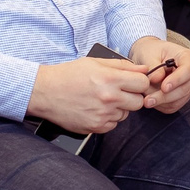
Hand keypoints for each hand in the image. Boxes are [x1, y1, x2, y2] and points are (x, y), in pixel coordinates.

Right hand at [26, 56, 153, 135]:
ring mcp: (103, 114)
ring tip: (102, 100)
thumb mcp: (95, 62)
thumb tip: (144, 69)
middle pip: (138, 102)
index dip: (139, 82)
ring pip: (125, 114)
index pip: (143, 83)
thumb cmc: (68, 75)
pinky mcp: (96, 127)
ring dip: (119, 108)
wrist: (45, 92)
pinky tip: (95, 109)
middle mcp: (109, 98)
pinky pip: (113, 125)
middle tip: (118, 92)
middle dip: (132, 96)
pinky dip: (108, 118)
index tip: (132, 82)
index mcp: (110, 79)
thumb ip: (122, 65)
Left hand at [127, 35, 189, 115]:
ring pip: (178, 100)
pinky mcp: (181, 98)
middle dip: (165, 96)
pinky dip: (160, 105)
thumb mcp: (149, 53)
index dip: (177, 80)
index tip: (164, 87)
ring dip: (160, 102)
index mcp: (189, 58)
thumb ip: (153, 65)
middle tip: (148, 100)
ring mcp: (189, 87)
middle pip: (184, 89)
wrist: (150, 57)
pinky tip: (150, 100)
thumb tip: (157, 79)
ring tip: (144, 98)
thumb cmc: (151, 52)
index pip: (188, 70)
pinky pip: (173, 106)